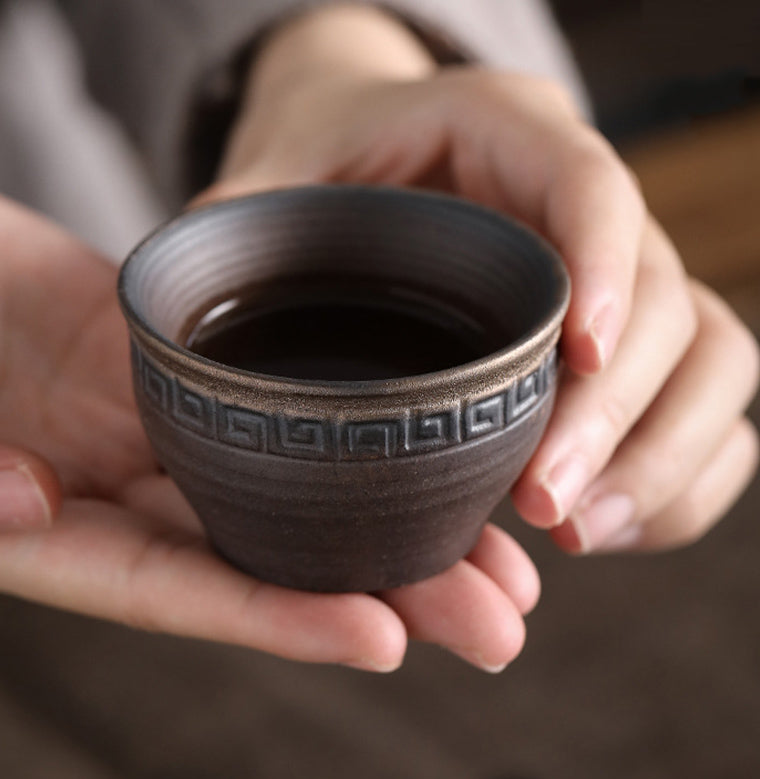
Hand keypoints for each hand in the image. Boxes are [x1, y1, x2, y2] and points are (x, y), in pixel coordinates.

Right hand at [0, 177, 537, 671]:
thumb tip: (29, 503)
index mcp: (62, 530)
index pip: (185, 586)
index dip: (281, 617)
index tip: (386, 638)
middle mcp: (129, 488)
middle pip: (272, 547)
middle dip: (388, 584)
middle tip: (500, 618)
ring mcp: (162, 419)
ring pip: (295, 475)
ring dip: (398, 509)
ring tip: (504, 549)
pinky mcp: (184, 354)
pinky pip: (276, 388)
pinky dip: (350, 415)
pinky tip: (431, 434)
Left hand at [199, 5, 758, 554]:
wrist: (364, 166)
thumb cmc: (321, 174)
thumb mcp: (267, 185)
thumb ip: (232, 235)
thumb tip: (180, 325)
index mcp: (507, 136)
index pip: (591, 187)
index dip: (606, 270)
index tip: (577, 364)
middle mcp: (583, 206)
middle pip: (675, 302)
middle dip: (626, 415)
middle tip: (545, 504)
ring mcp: (622, 279)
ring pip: (716, 364)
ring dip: (665, 459)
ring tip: (577, 532)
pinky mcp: (629, 346)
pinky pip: (707, 411)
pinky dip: (676, 478)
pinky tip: (598, 528)